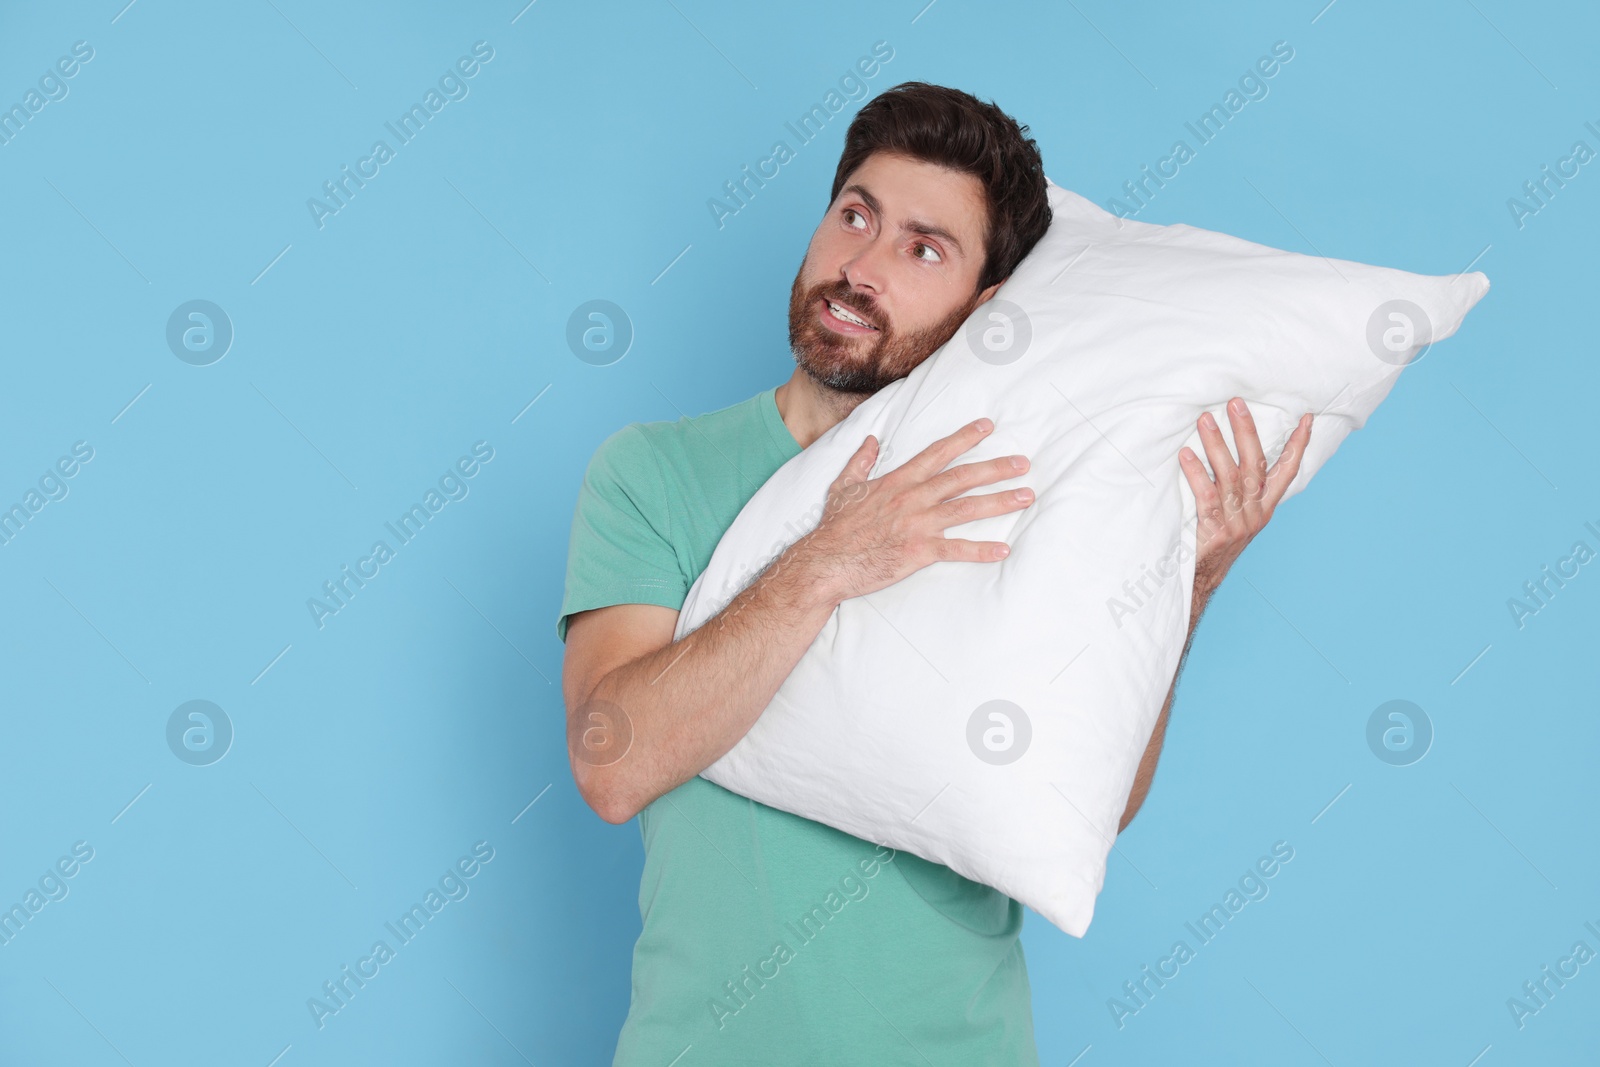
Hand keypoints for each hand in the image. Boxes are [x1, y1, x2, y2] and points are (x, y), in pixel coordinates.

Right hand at [793, 418, 1034, 604]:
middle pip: (962, 477)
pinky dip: (981, 550)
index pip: (937, 453)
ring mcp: (917, 524)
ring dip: (999, 502)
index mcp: (897, 481)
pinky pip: (956, 549)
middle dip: (995, 468)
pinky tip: (1003, 549)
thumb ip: (860, 461)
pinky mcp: (918, 552)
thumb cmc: (834, 528)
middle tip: (1023, 463)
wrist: (825, 562)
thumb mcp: (844, 486)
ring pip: (966, 508)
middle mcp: (912, 498)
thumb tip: (872, 440)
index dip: (964, 438)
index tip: (988, 427)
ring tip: (1025, 496)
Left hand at [1178, 399, 1312, 605]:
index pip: (1287, 472)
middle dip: (1246, 431)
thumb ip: (1235, 490)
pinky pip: (1206, 498)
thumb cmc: (1212, 543)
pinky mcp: (1216, 534)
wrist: (1200, 584)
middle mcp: (1255, 514)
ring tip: (1204, 420)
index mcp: (1264, 509)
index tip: (1307, 418)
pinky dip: (1196, 474)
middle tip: (1234, 403)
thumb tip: (1225, 450)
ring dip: (1217, 444)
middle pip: (1255, 465)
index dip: (1298, 446)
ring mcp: (1237, 525)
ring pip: (1230, 477)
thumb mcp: (1233, 516)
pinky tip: (1186, 455)